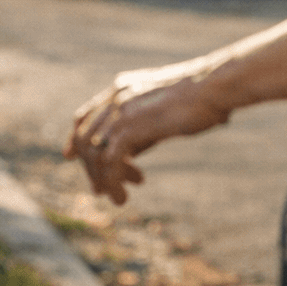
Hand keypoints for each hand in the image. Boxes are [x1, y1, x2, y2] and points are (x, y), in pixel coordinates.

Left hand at [64, 58, 231, 204]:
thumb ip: (140, 130)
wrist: (214, 87)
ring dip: (103, 179)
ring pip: (94, 152)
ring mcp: (121, 111)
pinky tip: (124, 193)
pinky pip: (110, 161)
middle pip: (85, 137)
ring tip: (119, 198)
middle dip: (91, 167)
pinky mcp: (132, 126)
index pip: (85, 115)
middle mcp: (115, 97)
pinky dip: (113, 180)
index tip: (71, 157)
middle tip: (102, 190)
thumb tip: (128, 155)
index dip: (75, 138)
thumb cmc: (199, 100)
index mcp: (121, 89)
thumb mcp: (161, 114)